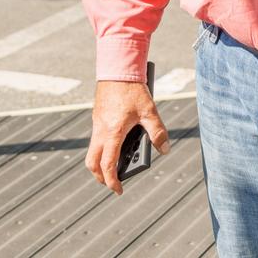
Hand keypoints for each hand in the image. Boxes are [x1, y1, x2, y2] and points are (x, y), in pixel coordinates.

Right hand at [85, 80, 169, 194]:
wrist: (117, 67)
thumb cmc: (132, 88)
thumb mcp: (149, 110)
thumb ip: (158, 131)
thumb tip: (164, 149)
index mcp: (113, 132)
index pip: (108, 165)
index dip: (112, 181)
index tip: (119, 190)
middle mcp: (101, 130)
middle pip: (92, 162)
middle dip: (100, 176)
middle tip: (113, 181)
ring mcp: (97, 123)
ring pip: (92, 150)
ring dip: (101, 161)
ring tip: (117, 162)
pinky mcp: (97, 115)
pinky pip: (96, 137)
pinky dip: (103, 146)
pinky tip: (118, 139)